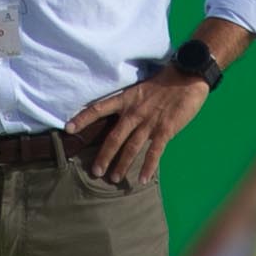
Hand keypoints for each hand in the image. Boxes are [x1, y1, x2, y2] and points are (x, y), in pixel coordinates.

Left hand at [61, 72, 205, 187]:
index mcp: (126, 100)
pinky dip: (148, 166)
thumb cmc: (165, 82)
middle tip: (95, 172)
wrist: (187, 76)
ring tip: (114, 178)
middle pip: (113, 137)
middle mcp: (133, 112)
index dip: (83, 118)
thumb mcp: (140, 90)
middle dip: (103, 156)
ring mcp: (149, 122)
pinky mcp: (165, 129)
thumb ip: (131, 105)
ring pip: (131, 147)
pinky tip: (142, 179)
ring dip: (122, 165)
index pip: (98, 108)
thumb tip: (123, 120)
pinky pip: (154, 151)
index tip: (68, 129)